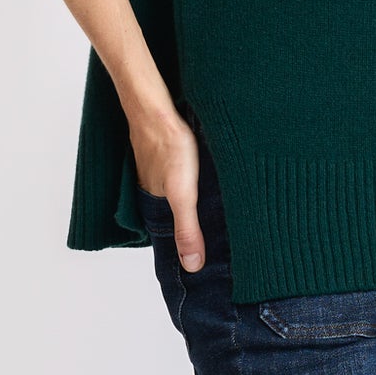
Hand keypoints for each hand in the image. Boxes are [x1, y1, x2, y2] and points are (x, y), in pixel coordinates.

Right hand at [130, 109, 204, 271]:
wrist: (157, 108)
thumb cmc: (170, 148)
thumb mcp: (183, 195)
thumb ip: (188, 230)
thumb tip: (192, 266)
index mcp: (155, 207)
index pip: (171, 239)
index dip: (187, 250)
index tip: (207, 264)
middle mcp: (154, 193)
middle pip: (176, 219)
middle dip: (195, 232)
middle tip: (221, 246)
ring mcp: (160, 173)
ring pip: (180, 198)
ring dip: (196, 209)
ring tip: (219, 219)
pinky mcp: (170, 157)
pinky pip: (183, 179)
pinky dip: (195, 187)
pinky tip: (210, 185)